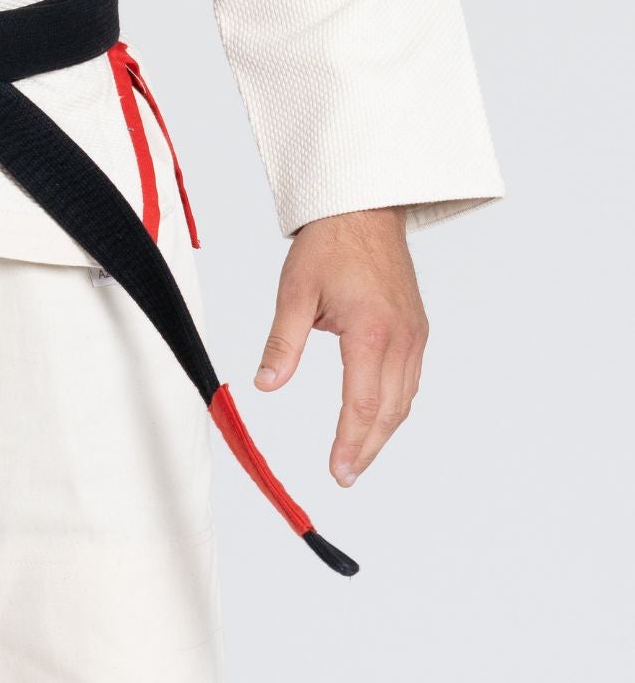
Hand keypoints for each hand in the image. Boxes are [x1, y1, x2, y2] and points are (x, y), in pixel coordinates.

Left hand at [252, 206, 427, 486]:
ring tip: (357, 454)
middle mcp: (402, 338)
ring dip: (382, 430)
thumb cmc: (329, 244)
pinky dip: (394, 404)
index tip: (338, 471)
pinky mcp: (417, 328)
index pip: (363, 403)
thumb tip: (265, 386)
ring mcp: (415, 333)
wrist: (364, 208)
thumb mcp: (295, 291)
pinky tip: (377, 416)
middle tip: (345, 474)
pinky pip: (410, 378)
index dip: (350, 442)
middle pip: (389, 411)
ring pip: (404, 398)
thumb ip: (283, 343)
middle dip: (367, 447)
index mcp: (371, 331)